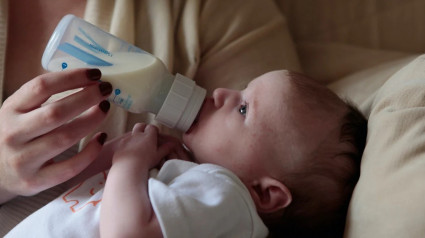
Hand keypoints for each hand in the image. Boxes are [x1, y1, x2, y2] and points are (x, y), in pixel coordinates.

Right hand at [0, 68, 111, 202]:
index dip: (72, 78)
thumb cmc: (17, 134)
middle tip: (106, 90)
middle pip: (56, 112)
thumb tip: (87, 79)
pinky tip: (101, 137)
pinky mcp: (36, 181)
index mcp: (10, 110)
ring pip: (65, 138)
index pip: (41, 87)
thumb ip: (43, 96)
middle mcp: (14, 134)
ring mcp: (24, 160)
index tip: (95, 74)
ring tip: (105, 109)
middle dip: (87, 98)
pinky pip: (70, 167)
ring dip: (91, 120)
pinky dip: (90, 152)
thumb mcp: (19, 111)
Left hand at [112, 124, 176, 169]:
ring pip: (132, 133)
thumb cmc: (145, 162)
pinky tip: (129, 151)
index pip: (152, 127)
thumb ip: (165, 148)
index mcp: (148, 136)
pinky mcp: (120, 145)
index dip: (154, 130)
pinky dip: (127, 143)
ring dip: (135, 136)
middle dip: (144, 128)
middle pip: (141, 125)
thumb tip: (172, 144)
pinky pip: (124, 141)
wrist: (128, 167)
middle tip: (146, 135)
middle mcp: (137, 135)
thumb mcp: (158, 156)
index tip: (156, 134)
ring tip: (138, 145)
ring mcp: (128, 139)